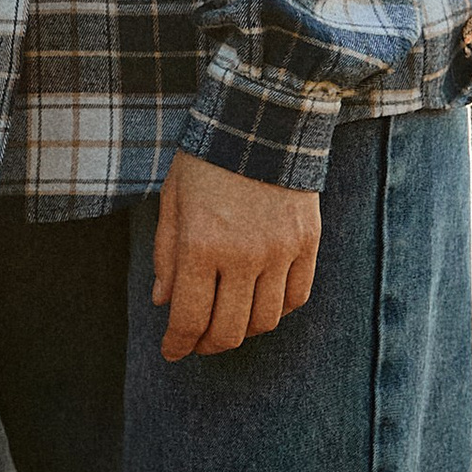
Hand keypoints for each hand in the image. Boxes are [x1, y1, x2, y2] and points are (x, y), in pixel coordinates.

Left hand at [151, 152, 320, 361]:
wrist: (263, 119)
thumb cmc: (207, 158)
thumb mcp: (173, 200)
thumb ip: (166, 254)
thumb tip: (163, 302)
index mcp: (202, 245)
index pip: (190, 318)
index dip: (178, 345)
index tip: (172, 352)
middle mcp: (244, 255)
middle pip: (230, 331)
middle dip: (208, 345)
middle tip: (197, 342)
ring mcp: (281, 251)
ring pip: (266, 321)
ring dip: (244, 331)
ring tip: (229, 322)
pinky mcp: (307, 243)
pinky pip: (296, 297)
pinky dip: (277, 310)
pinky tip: (260, 302)